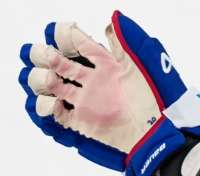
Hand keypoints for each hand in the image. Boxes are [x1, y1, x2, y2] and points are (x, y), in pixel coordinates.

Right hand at [18, 11, 199, 175]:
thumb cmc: (155, 98)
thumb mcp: (144, 65)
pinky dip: (47, 108)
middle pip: (59, 64)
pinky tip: (52, 104)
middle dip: (45, 56)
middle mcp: (94, 82)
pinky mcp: (83, 123)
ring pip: (52, 86)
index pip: (82, 45)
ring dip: (42, 80)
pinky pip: (57, 115)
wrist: (157, 133)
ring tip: (50, 80)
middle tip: (45, 54)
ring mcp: (86, 102)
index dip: (67, 36)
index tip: (59, 31)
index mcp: (108, 65)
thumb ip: (127, 41)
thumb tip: (113, 18)